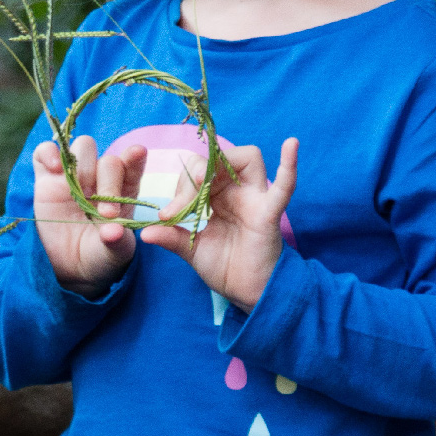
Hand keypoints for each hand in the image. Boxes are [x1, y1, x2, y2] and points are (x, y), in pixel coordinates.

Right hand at [33, 136, 146, 299]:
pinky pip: (45, 152)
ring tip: (81, 194)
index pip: (133, 165)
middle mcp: (102, 178)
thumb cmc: (101, 255)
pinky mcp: (47, 179)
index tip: (138, 153)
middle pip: (109, 160)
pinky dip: (49, 152)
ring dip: (84, 167)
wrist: (71, 268)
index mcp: (125, 190)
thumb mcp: (113, 253)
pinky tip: (55, 166)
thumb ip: (116, 242)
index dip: (135, 157)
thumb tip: (113, 231)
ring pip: (83, 148)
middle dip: (109, 183)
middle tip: (106, 213)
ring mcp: (74, 175)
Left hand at [140, 138, 298, 312]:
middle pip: (218, 160)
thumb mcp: (191, 249)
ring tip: (203, 183)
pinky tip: (291, 144)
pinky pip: (284, 186)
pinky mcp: (270, 213)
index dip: (181, 186)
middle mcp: (236, 190)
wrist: (246, 292)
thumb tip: (144, 233)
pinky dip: (289, 165)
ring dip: (224, 163)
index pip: (198, 171)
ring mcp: (255, 198)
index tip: (167, 215)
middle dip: (194, 175)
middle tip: (180, 205)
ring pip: (248, 158)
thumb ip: (171, 237)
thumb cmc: (223, 266)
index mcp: (217, 195)